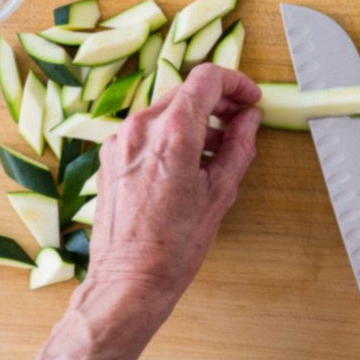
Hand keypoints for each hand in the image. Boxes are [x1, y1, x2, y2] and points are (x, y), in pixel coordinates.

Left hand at [89, 63, 261, 301]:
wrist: (128, 281)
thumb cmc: (173, 246)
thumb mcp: (221, 192)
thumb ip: (239, 145)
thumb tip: (249, 119)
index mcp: (173, 134)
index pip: (207, 78)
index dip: (236, 83)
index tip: (249, 98)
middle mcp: (141, 129)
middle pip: (186, 91)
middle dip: (217, 102)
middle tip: (239, 122)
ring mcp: (120, 140)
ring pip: (166, 109)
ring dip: (195, 119)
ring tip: (216, 150)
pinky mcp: (109, 154)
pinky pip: (147, 129)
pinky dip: (171, 134)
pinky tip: (186, 164)